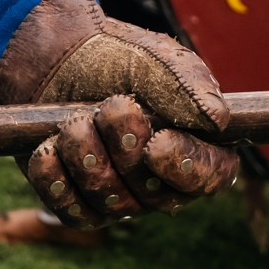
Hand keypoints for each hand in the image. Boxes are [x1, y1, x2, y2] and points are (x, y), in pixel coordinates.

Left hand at [0, 0, 239, 227]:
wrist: (56, 56)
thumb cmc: (117, 57)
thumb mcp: (158, 58)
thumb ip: (190, 84)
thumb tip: (219, 119)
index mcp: (194, 146)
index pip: (211, 177)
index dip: (187, 167)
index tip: (157, 143)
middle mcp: (159, 182)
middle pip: (155, 196)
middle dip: (126, 150)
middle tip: (110, 107)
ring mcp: (118, 197)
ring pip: (110, 204)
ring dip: (87, 156)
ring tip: (75, 120)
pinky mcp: (76, 202)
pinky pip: (70, 211)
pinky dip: (56, 177)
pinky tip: (49, 146)